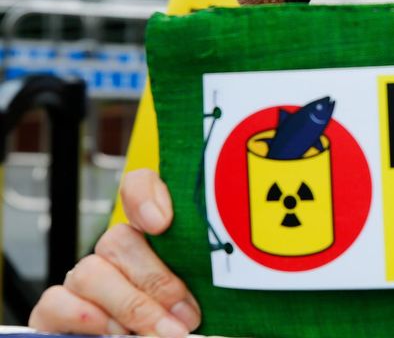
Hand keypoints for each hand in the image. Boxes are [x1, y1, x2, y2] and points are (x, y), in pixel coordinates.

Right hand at [29, 169, 200, 336]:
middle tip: (184, 316)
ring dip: (129, 306)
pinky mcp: (57, 310)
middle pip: (118, 240)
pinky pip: (57, 302)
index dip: (145, 196)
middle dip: (155, 281)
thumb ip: (209, 282)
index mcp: (155, 238)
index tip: (162, 224)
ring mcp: (83, 279)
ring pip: (90, 272)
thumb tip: (219, 283)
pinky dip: (88, 319)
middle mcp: (115, 252)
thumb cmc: (185, 321)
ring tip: (160, 334)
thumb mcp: (204, 297)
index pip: (140, 187)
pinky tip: (118, 334)